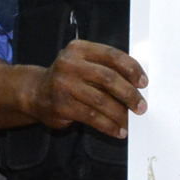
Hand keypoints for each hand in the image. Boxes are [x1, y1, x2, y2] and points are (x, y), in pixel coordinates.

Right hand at [28, 39, 145, 137]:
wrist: (36, 92)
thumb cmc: (68, 78)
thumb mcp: (83, 64)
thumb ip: (105, 68)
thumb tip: (137, 86)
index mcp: (79, 49)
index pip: (112, 55)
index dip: (131, 68)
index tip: (143, 82)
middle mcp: (70, 64)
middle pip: (108, 78)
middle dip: (129, 94)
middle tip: (141, 106)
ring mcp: (64, 85)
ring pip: (101, 100)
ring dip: (120, 113)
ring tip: (131, 122)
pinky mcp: (61, 105)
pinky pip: (92, 117)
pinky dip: (108, 125)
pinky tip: (118, 131)